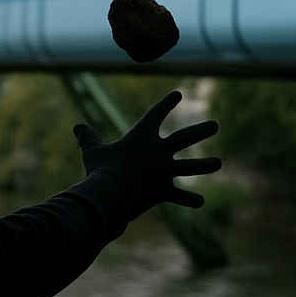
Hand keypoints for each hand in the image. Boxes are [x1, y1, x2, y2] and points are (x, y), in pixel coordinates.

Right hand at [73, 91, 220, 216]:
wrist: (110, 194)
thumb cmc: (100, 169)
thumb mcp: (92, 151)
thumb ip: (87, 138)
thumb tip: (77, 127)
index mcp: (142, 137)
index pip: (156, 114)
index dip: (166, 104)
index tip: (178, 94)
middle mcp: (158, 152)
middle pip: (183, 138)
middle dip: (200, 131)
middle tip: (215, 126)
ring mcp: (163, 172)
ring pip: (189, 167)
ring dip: (204, 165)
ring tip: (218, 163)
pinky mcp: (163, 192)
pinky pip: (179, 197)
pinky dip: (189, 200)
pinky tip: (201, 202)